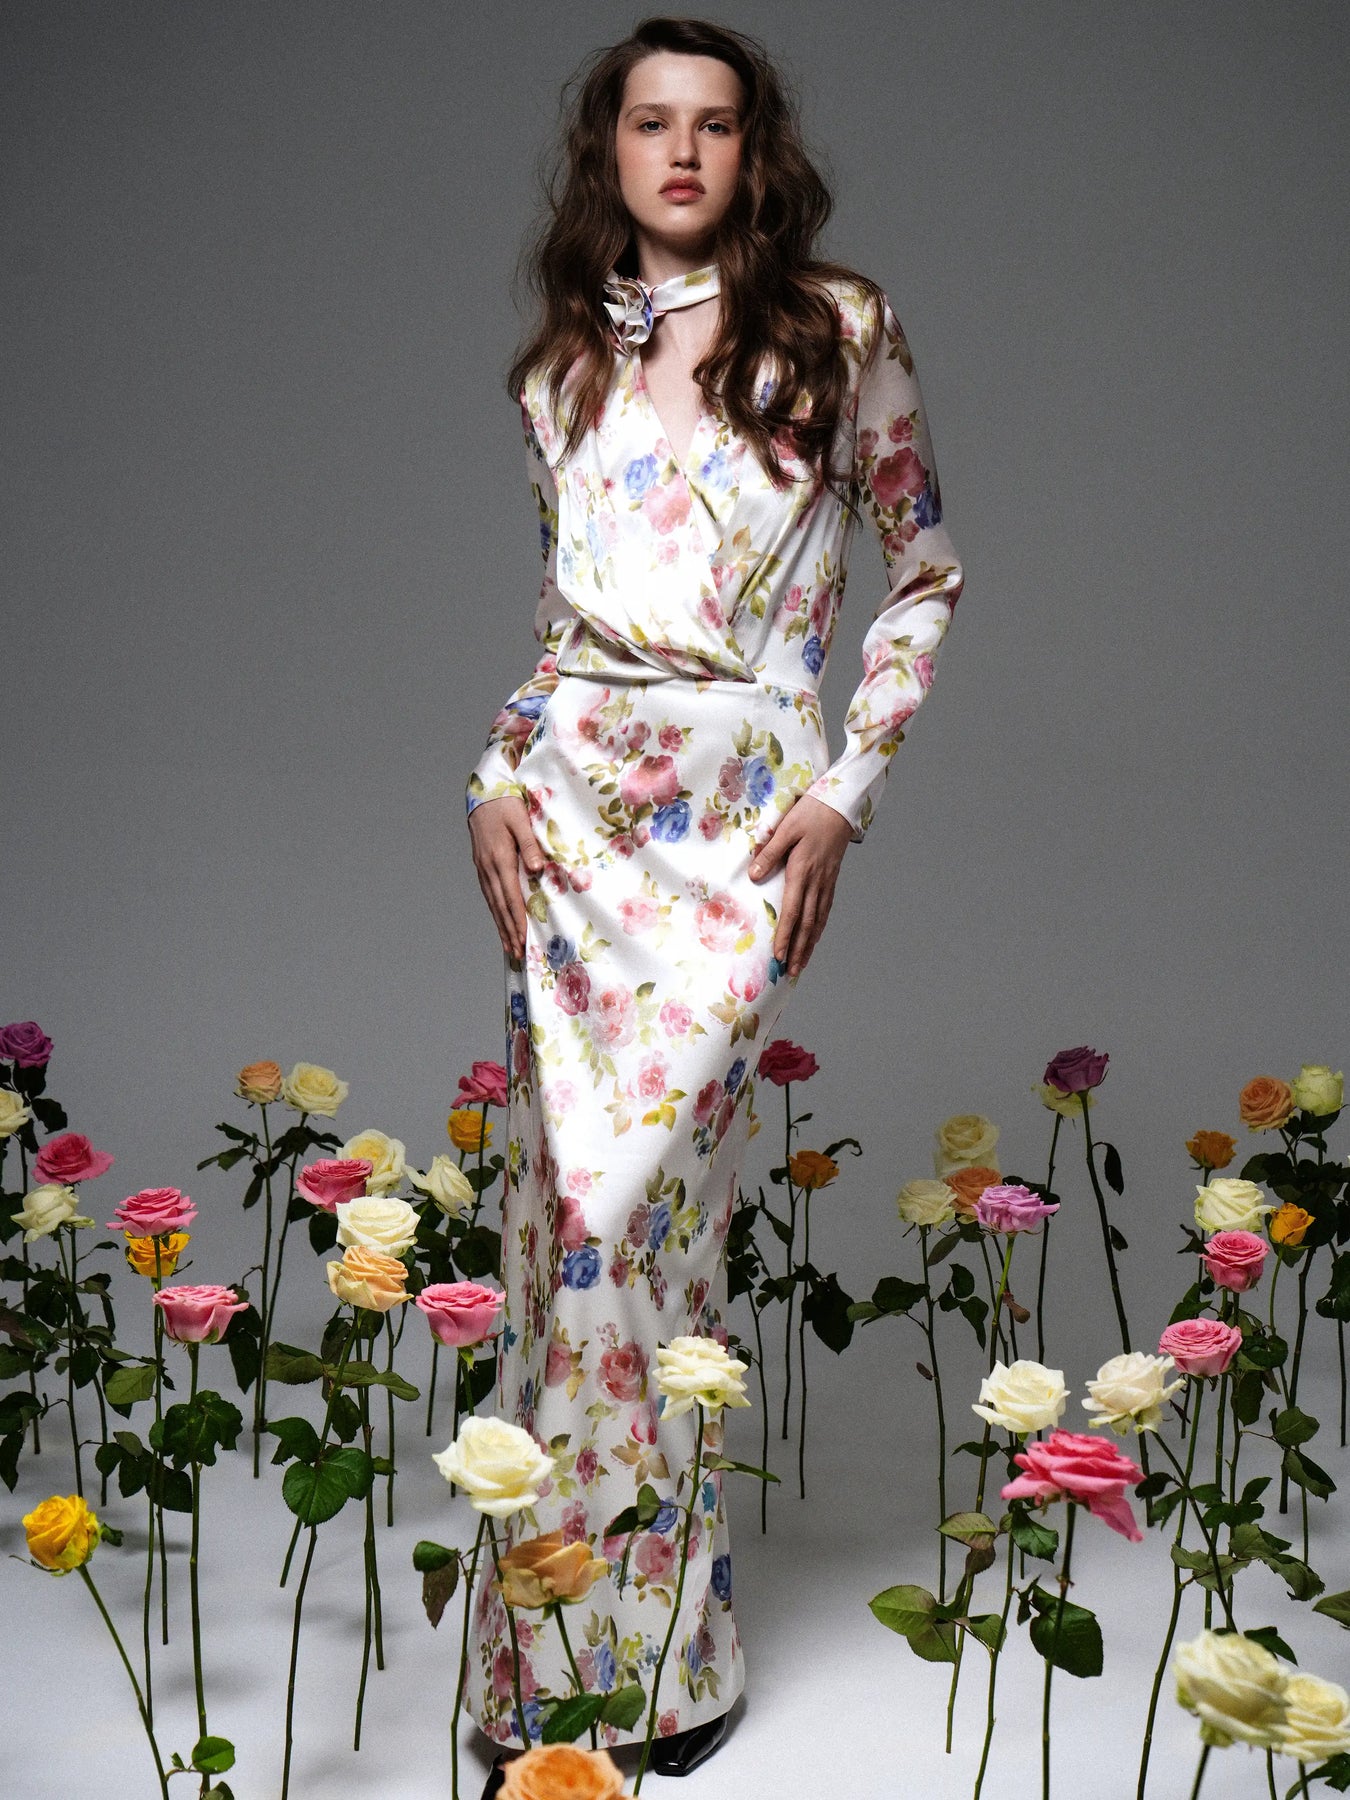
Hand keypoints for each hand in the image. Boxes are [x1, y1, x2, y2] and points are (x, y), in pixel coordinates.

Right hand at [467, 795, 544, 959]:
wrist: (482, 793)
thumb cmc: (505, 804)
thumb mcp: (520, 819)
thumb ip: (530, 844)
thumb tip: (536, 869)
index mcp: (500, 858)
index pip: (511, 896)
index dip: (517, 919)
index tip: (523, 938)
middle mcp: (488, 867)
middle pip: (500, 906)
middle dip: (509, 930)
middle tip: (517, 952)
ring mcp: (482, 867)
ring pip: (492, 903)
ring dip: (500, 925)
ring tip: (508, 946)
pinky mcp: (481, 865)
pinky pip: (488, 894)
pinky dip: (494, 911)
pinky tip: (499, 921)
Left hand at [748, 794, 854, 977]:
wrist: (841, 805)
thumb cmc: (811, 813)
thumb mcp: (786, 829)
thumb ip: (770, 852)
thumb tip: (754, 875)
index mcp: (803, 871)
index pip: (793, 911)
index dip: (786, 935)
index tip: (779, 955)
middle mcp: (817, 882)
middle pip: (808, 923)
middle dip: (799, 949)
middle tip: (791, 971)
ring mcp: (827, 882)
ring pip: (819, 920)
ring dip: (810, 944)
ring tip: (803, 963)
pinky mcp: (831, 879)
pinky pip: (826, 909)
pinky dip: (820, 927)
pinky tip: (815, 937)